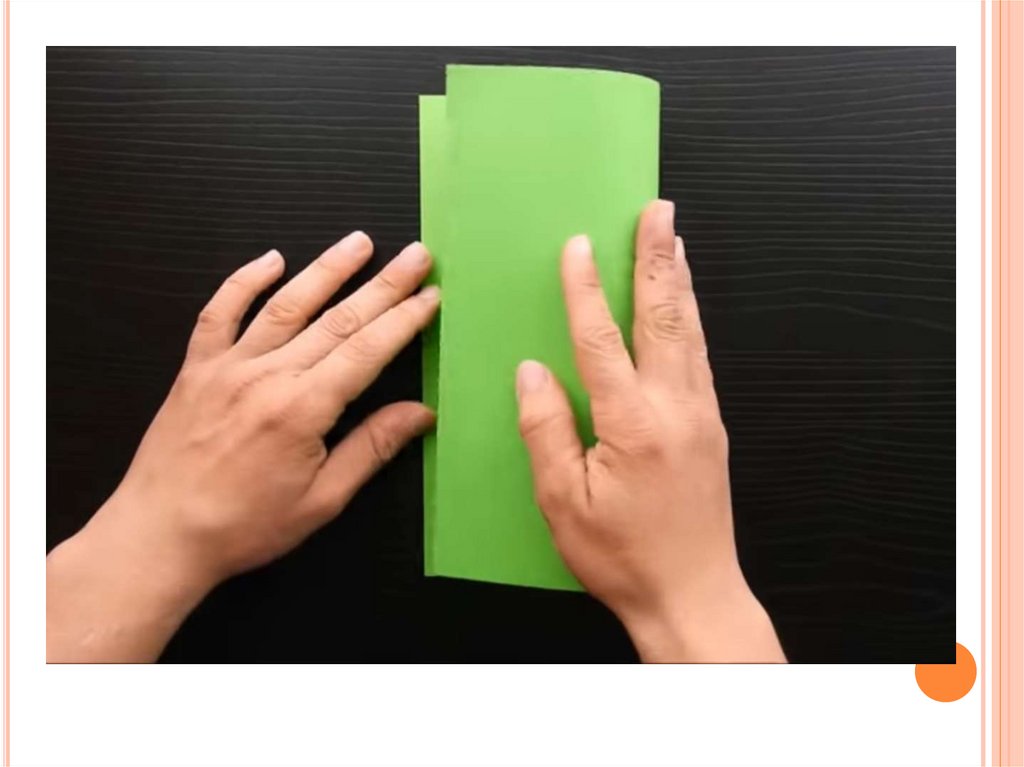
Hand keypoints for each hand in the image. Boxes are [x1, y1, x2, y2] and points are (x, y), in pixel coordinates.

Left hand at [47, 232, 437, 661]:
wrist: (160, 535)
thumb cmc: (243, 527)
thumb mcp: (322, 500)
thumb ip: (371, 448)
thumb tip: (420, 413)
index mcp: (303, 409)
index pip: (367, 350)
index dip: (404, 319)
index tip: (430, 295)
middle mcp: (267, 376)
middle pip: (337, 319)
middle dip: (383, 284)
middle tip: (416, 255)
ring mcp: (228, 366)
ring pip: (286, 305)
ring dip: (326, 269)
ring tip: (359, 242)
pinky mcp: (197, 368)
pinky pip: (219, 312)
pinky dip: (243, 281)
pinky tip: (270, 258)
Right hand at [514, 200, 784, 662]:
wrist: (693, 595)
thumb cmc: (625, 557)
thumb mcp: (564, 502)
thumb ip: (547, 430)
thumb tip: (532, 374)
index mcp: (633, 424)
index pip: (603, 338)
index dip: (586, 289)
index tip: (579, 246)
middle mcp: (676, 409)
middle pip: (664, 316)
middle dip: (657, 257)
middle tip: (657, 212)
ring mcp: (701, 415)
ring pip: (691, 331)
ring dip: (679, 280)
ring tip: (675, 240)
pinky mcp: (712, 427)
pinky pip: (701, 357)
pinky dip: (691, 319)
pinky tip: (686, 306)